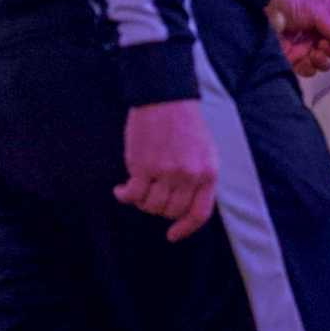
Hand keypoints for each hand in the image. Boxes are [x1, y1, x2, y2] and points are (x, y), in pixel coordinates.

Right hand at [115, 99, 218, 241]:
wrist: (165, 96)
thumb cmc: (185, 122)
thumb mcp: (206, 151)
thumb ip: (199, 178)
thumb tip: (186, 205)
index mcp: (208, 173)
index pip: (199, 213)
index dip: (185, 228)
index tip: (172, 234)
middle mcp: (189, 176)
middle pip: (171, 211)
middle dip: (159, 208)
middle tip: (151, 195)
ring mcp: (167, 173)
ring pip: (151, 206)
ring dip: (141, 201)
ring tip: (137, 188)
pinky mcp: (143, 166)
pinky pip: (132, 195)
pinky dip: (124, 196)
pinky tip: (121, 190)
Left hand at [267, 0, 329, 77]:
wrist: (262, 8)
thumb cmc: (291, 2)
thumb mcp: (316, 9)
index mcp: (328, 15)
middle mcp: (320, 31)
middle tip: (323, 44)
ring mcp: (307, 45)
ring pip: (326, 61)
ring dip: (325, 60)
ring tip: (315, 53)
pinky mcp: (295, 58)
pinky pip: (310, 69)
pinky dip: (311, 67)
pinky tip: (306, 60)